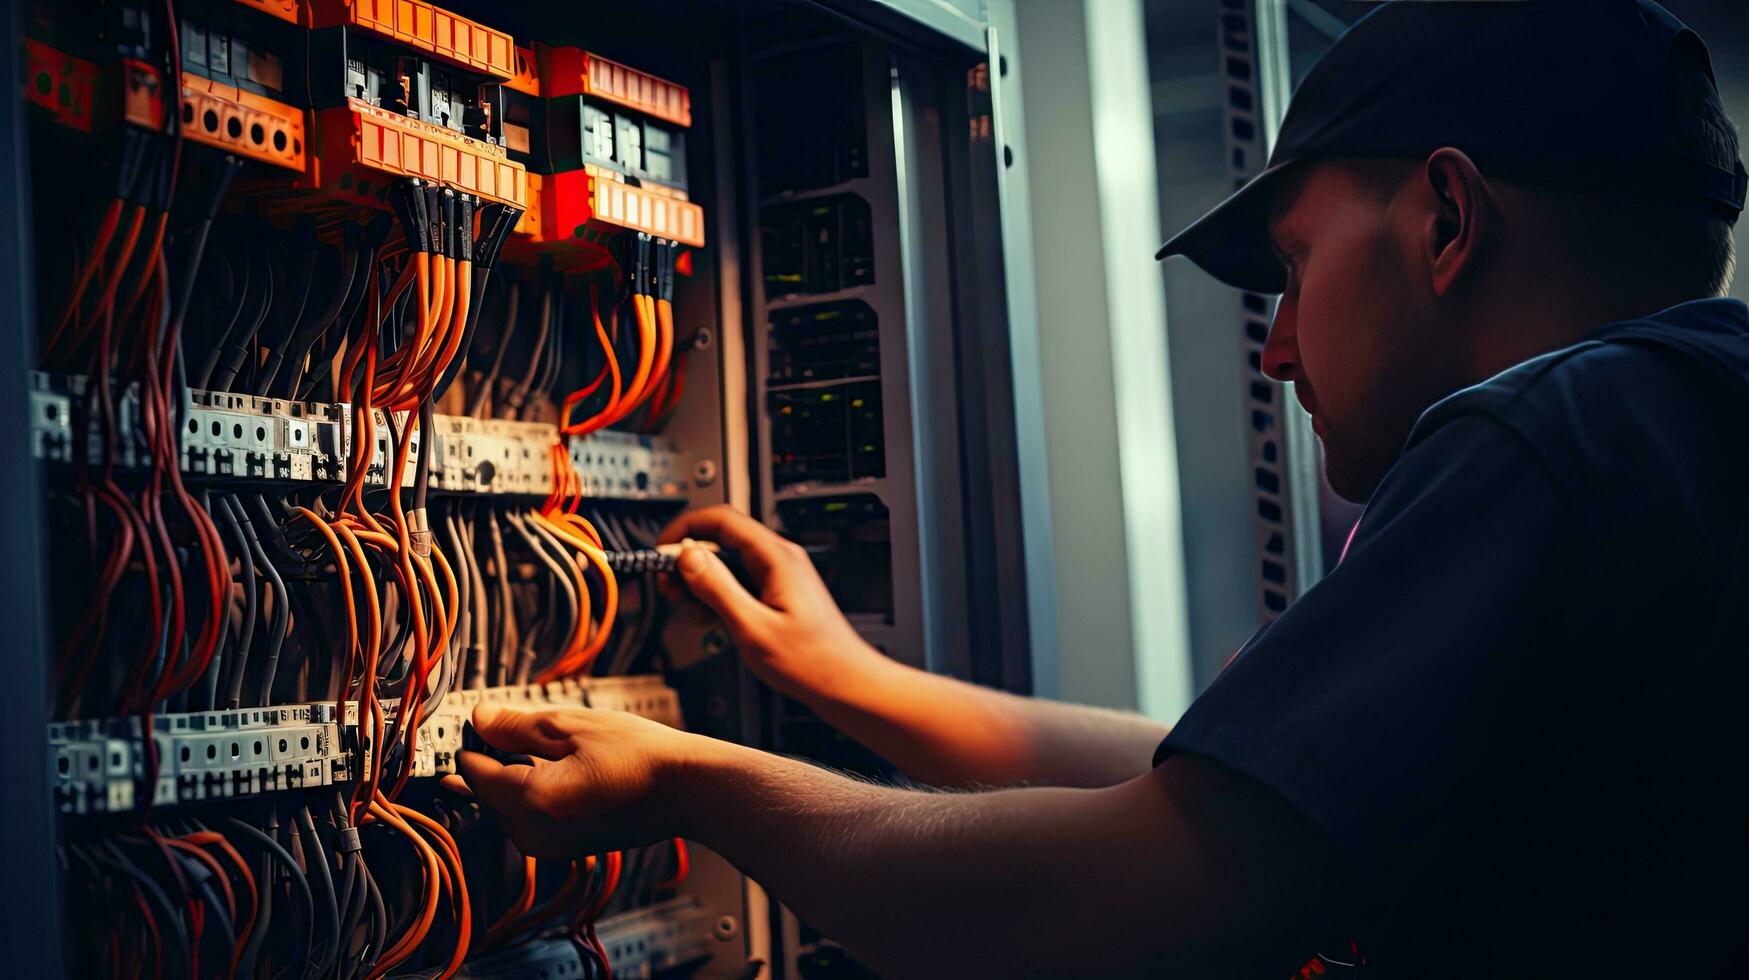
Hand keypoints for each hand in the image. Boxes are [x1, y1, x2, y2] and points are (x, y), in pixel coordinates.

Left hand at [441, 702, 700, 857]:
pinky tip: (543, 772)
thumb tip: (479, 719)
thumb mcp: (573, 726)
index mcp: (533, 800)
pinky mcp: (567, 848)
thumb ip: (517, 726)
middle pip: (486, 797)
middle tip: (490, 729)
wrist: (686, 791)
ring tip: (515, 749)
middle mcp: (535, 833)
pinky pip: (528, 823)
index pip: (475, 772)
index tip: (474, 720)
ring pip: (505, 812)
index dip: (470, 742)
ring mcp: (551, 846)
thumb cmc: (638, 755)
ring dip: (505, 782)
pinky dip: (527, 798)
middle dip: (485, 764)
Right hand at [658, 505, 885, 701]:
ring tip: (686, 607)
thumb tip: (688, 557)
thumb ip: (718, 589)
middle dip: (689, 560)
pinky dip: (718, 595)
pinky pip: (740, 582)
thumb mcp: (753, 628)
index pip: (722, 520)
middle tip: (668, 586)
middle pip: (723, 539)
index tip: (661, 550)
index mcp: (776, 558)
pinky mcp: (778, 594)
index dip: (685, 528)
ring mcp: (780, 576)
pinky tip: (708, 619)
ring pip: (728, 563)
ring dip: (701, 581)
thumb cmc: (812, 663)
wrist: (846, 685)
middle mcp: (779, 559)